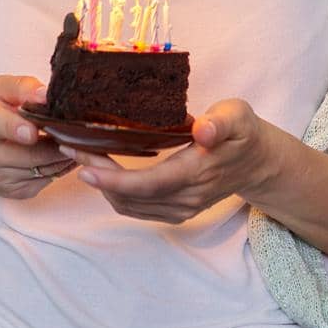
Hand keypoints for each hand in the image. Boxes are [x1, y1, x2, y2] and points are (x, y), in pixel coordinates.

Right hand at [0, 74, 77, 198]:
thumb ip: (21, 87)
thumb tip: (45, 95)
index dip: (14, 128)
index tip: (32, 131)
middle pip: (29, 154)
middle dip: (56, 143)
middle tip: (75, 129)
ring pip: (43, 169)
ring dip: (62, 155)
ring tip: (71, 138)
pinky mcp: (14, 192)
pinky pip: (47, 180)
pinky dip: (60, 166)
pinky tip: (60, 153)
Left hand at [62, 98, 271, 223]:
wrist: (258, 163)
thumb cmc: (244, 133)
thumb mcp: (238, 116)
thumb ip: (221, 122)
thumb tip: (203, 131)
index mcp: (196, 173)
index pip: (147, 184)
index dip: (113, 178)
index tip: (83, 165)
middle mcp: (185, 198)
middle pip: (130, 196)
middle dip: (97, 176)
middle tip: (69, 147)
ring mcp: (180, 208)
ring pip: (129, 206)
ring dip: (102, 185)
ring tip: (79, 155)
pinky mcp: (175, 210)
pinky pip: (136, 208)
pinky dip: (114, 192)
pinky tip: (102, 170)